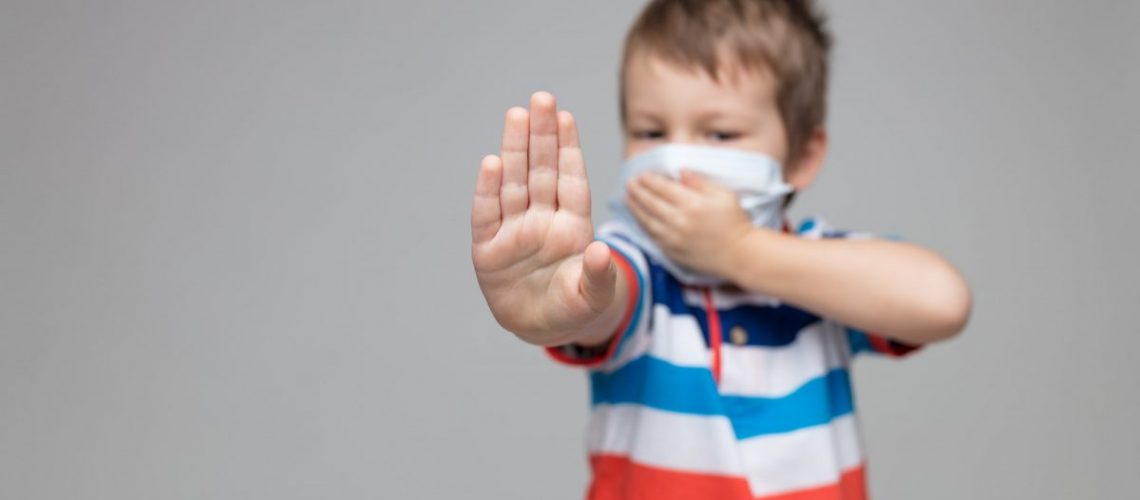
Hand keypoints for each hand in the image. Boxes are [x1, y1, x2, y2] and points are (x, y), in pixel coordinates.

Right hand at [471, 92, 620, 345]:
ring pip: (514, 183)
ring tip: (517, 115)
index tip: (566, 116)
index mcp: (572, 226)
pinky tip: (491, 162)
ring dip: (515, 150)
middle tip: (542, 98)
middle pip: (541, 171)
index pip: (571, 180)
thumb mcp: (593, 297)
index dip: (568, 149)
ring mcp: (514, 231)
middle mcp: (542, 220)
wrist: (540, 328)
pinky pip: (487, 214)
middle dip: (542, 135)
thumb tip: (600, 252)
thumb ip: (599, 276)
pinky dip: (488, 189)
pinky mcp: (489, 249)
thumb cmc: (573, 307)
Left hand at [625, 170, 753, 278]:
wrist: (740, 254)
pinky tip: (639, 218)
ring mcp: (674, 238)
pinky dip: (643, 225)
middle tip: (629, 182)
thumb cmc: (735, 222)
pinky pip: (652, 236)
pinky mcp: (672, 251)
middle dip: (638, 191)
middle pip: (651, 203)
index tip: (642, 174)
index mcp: (693, 203)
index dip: (650, 180)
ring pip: (647, 220)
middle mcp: (680, 221)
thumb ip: (700, 182)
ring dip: (635, 208)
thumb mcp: (724, 194)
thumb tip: (680, 171)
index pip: (663, 188)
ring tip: (628, 198)